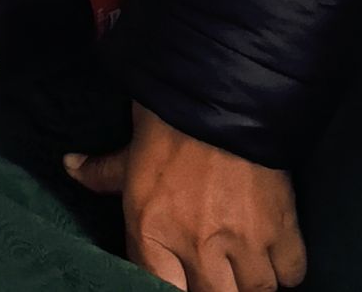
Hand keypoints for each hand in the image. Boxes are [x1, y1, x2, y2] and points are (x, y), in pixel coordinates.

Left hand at [65, 106, 305, 291]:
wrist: (221, 90)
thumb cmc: (167, 120)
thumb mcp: (130, 151)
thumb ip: (102, 172)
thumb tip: (70, 165)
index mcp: (152, 230)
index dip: (172, 287)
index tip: (182, 277)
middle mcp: (196, 247)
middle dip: (215, 287)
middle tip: (215, 267)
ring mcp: (242, 243)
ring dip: (250, 280)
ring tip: (243, 260)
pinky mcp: (281, 231)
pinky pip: (291, 274)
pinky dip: (284, 267)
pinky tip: (271, 249)